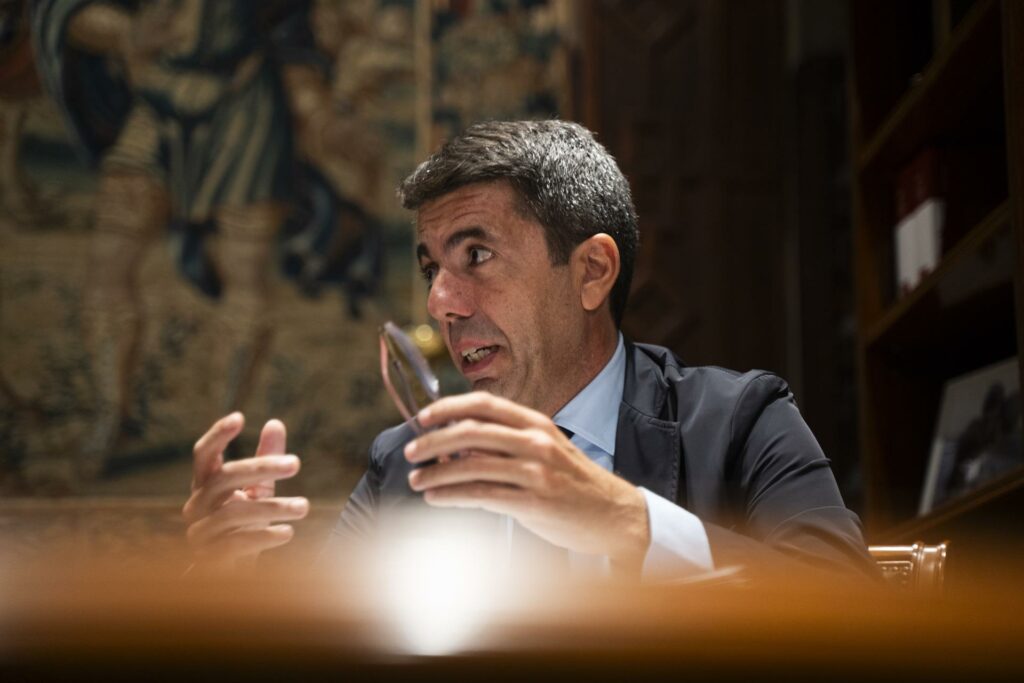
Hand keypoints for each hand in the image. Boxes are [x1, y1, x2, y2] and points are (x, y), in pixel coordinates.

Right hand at [182, 413, 307, 570]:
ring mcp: (200, 532)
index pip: (203, 454)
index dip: (218, 434)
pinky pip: (236, 543)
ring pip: (234, 512)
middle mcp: (196, 505)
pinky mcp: (210, 558)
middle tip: (297, 463)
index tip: (240, 417)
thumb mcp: (258, 488)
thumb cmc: (244, 521)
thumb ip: (266, 458)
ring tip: (304, 506)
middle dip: (261, 467)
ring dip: (273, 508)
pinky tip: (288, 532)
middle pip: (224, 477)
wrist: (230, 571)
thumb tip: (275, 423)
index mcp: (204, 483)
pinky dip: (264, 537)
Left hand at [403, 392, 650, 567]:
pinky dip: (452, 495)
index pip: (485, 404)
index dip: (449, 408)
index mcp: (536, 423)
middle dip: (433, 441)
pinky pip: (482, 495)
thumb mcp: (544, 451)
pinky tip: (436, 498)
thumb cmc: (573, 483)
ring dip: (437, 473)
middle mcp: (536, 442)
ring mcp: (536, 472)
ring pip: (472, 465)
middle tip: (411, 452)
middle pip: (472, 432)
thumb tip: (458, 444)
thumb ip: (506, 444)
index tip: (423, 418)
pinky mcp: (535, 502)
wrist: (613, 514)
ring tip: (417, 482)